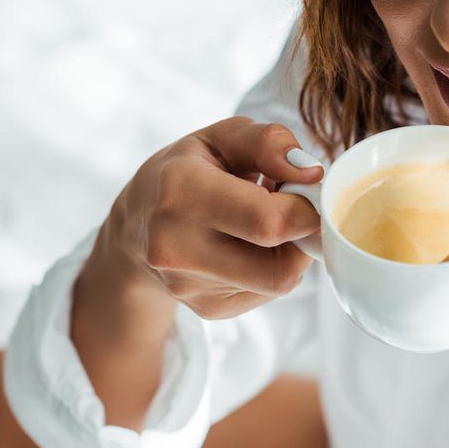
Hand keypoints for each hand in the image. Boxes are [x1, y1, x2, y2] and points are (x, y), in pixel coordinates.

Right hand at [98, 115, 324, 319]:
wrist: (136, 229)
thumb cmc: (186, 173)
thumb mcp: (221, 138)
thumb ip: (269, 143)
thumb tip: (312, 174)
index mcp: (181, 192)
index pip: (271, 222)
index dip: (307, 207)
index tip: (306, 189)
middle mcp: (177, 248)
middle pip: (280, 269)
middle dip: (302, 237)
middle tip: (292, 209)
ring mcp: (190, 287)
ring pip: (278, 282)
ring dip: (288, 253)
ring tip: (264, 226)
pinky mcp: (207, 309)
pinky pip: (265, 293)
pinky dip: (270, 268)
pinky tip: (247, 247)